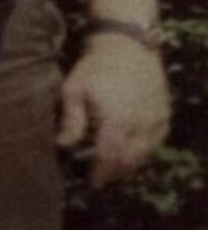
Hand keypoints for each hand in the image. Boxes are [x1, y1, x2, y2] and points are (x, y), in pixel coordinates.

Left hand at [58, 37, 170, 186]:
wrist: (127, 46)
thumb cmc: (95, 67)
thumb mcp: (74, 89)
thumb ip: (71, 120)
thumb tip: (64, 146)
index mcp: (117, 119)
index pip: (110, 156)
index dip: (102, 173)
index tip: (93, 182)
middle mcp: (141, 123)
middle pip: (129, 160)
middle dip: (115, 172)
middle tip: (102, 177)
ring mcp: (156, 120)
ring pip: (145, 154)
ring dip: (129, 164)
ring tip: (113, 167)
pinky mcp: (164, 116)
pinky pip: (156, 142)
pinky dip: (143, 151)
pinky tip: (130, 152)